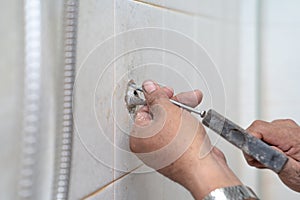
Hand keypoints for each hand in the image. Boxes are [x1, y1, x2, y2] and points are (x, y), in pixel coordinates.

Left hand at [130, 80, 241, 198]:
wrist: (205, 168)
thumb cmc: (184, 148)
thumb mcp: (167, 111)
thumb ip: (156, 97)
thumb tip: (148, 87)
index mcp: (138, 138)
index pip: (144, 109)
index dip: (157, 98)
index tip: (167, 91)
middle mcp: (148, 146)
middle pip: (158, 115)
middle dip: (174, 103)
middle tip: (183, 98)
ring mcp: (163, 151)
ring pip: (171, 123)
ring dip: (183, 111)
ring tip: (194, 105)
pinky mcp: (178, 153)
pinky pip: (179, 134)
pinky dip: (187, 125)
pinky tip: (195, 120)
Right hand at [244, 119, 299, 191]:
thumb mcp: (294, 173)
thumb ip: (277, 161)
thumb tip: (261, 150)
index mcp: (290, 136)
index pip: (258, 128)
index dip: (249, 141)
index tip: (251, 155)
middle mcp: (286, 127)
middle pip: (256, 129)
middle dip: (252, 147)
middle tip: (261, 162)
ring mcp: (283, 127)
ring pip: (257, 131)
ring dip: (256, 147)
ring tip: (269, 160)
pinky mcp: (280, 130)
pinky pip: (263, 133)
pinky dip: (261, 145)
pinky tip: (270, 155)